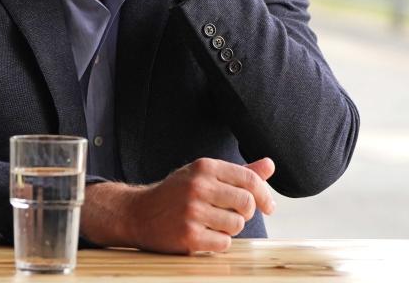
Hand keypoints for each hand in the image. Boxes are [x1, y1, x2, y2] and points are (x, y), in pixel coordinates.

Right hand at [82, 157, 275, 253]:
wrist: (138, 213)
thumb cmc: (176, 193)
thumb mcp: (203, 175)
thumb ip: (238, 172)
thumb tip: (270, 165)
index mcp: (204, 167)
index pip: (249, 179)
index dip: (264, 194)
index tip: (267, 206)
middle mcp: (198, 186)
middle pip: (247, 202)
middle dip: (247, 212)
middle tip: (236, 215)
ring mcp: (192, 211)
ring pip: (237, 224)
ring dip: (231, 228)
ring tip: (214, 223)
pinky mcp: (188, 235)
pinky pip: (223, 243)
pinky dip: (219, 242)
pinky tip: (205, 234)